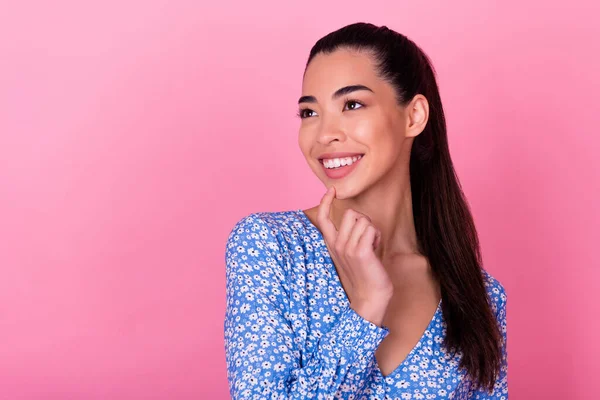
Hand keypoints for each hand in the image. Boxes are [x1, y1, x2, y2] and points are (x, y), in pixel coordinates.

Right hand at [316, 186, 392, 326]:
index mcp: (332, 245)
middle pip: (350, 213)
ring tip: (372, 246)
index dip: (326, 202)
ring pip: (363, 220)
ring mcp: (347, 248)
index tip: (332, 190)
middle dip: (363, 221)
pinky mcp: (360, 252)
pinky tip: (376, 249)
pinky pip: (371, 229)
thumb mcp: (351, 253)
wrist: (369, 297)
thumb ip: (349, 237)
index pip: (323, 218)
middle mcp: (337, 245)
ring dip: (373, 230)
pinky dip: (377, 236)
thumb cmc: (364, 274)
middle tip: (367, 239)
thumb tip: (355, 218)